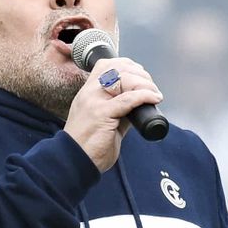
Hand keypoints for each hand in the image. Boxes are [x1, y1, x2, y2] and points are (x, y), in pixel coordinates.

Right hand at [63, 57, 162, 171]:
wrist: (73, 162)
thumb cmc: (88, 145)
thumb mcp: (103, 121)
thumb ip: (119, 110)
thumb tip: (139, 105)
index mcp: (88, 92)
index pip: (106, 65)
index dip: (127, 66)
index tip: (142, 76)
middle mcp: (89, 92)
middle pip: (118, 68)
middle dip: (140, 75)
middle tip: (152, 88)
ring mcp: (94, 101)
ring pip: (123, 79)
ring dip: (145, 84)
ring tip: (154, 94)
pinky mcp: (101, 114)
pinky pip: (127, 99)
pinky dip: (144, 96)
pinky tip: (154, 99)